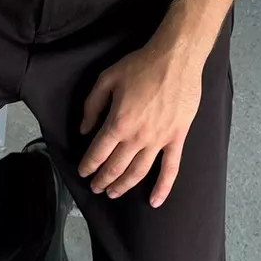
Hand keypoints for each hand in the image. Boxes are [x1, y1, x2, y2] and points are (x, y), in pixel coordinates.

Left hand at [78, 39, 205, 206]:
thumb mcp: (106, 79)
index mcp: (118, 122)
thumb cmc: (140, 65)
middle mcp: (137, 137)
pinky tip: (154, 201)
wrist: (176, 59)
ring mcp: (159, 140)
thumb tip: (84, 129)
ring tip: (113, 193)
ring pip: (138, 172)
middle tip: (95, 187)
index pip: (98, 153)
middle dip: (102, 180)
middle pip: (116, 167)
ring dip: (124, 186)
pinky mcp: (177, 139)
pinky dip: (163, 188)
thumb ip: (92, 106)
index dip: (88, 165)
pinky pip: (171, 169)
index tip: (83, 171)